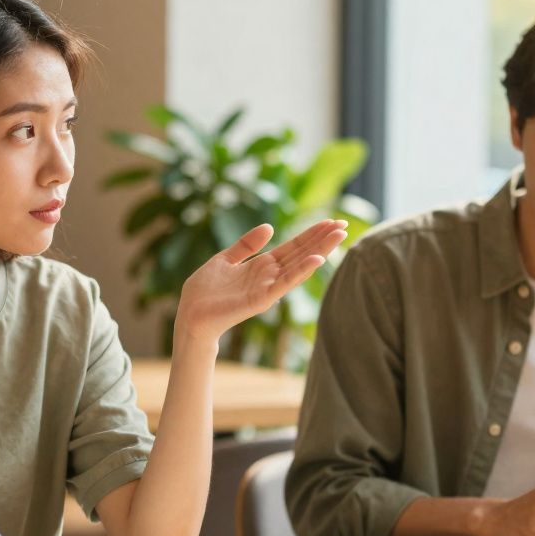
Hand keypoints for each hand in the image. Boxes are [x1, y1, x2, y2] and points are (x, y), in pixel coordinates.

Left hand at [175, 220, 347, 342]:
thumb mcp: (225, 259)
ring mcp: (267, 288)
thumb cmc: (204, 291)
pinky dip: (301, 272)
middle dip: (322, 239)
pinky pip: (284, 284)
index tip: (331, 221)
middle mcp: (269, 276)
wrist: (190, 315)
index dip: (311, 234)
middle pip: (301, 254)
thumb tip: (270, 227)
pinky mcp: (260, 300)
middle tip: (344, 224)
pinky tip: (316, 259)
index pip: (293, 246)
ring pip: (298, 267)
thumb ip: (247, 245)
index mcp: (262, 265)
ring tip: (338, 236)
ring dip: (319, 251)